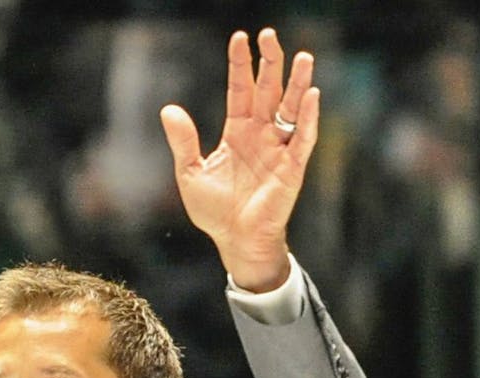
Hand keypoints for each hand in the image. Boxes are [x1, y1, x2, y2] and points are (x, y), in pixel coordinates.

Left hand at [160, 28, 318, 291]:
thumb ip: (183, 141)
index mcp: (238, 132)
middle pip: (269, 91)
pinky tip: (312, 95)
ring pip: (291, 109)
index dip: (240, 65)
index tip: (239, 38)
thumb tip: (168, 109)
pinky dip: (309, 118)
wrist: (235, 241)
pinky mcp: (292, 168)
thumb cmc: (215, 211)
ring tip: (303, 56)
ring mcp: (279, 149)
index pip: (240, 90)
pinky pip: (303, 139)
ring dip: (297, 83)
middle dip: (270, 63)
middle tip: (270, 35)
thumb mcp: (190, 173)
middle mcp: (261, 135)